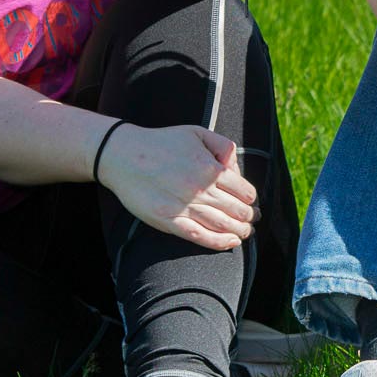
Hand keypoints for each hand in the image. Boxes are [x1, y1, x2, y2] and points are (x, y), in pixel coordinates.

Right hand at [97, 123, 259, 250]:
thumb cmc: (162, 143)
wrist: (123, 154)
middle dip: (249, 218)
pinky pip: (198, 235)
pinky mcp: (167, 220)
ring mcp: (184, 206)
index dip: (251, 200)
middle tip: (252, 221)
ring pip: (221, 225)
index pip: (244, 191)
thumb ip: (223, 147)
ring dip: (239, 232)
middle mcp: (200, 189)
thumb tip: (237, 169)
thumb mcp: (198, 133)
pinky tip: (230, 243)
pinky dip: (218, 242)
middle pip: (236, 211)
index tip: (252, 204)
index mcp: (211, 168)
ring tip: (244, 233)